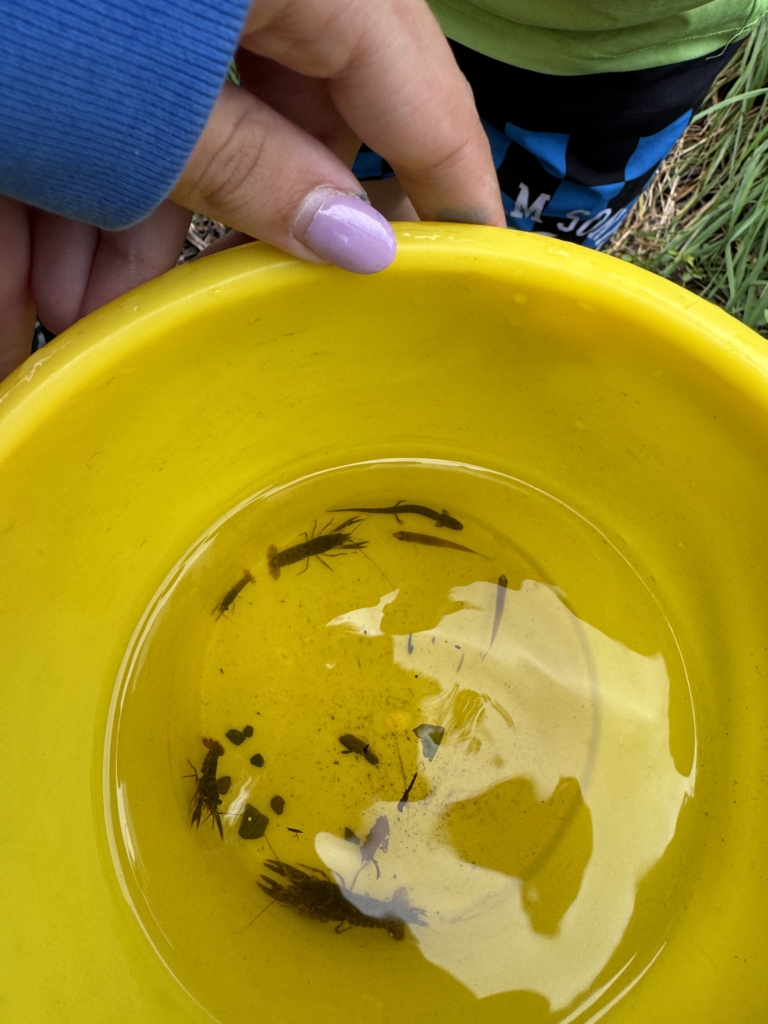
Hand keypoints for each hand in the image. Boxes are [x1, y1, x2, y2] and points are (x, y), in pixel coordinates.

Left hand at [1, 0, 502, 381]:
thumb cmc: (23, 4)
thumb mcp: (141, 105)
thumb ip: (261, 174)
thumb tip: (362, 248)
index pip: (424, 105)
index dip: (453, 198)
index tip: (473, 274)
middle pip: (292, 133)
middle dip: (231, 244)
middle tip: (210, 326)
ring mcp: (179, 13)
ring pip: (192, 138)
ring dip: (130, 239)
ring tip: (71, 315)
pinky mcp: (116, 32)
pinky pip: (127, 117)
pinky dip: (81, 193)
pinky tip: (34, 271)